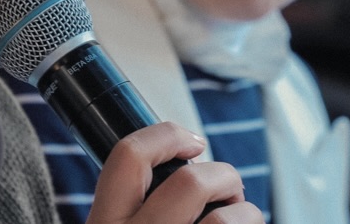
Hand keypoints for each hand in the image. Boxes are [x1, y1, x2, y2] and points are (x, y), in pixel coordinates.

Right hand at [86, 122, 264, 223]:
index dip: (166, 135)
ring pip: (224, 217)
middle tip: (229, 189)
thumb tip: (186, 162)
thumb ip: (133, 202)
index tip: (192, 142)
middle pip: (190, 182)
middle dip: (223, 175)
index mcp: (106, 221)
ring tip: (240, 215)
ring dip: (244, 210)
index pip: (128, 155)